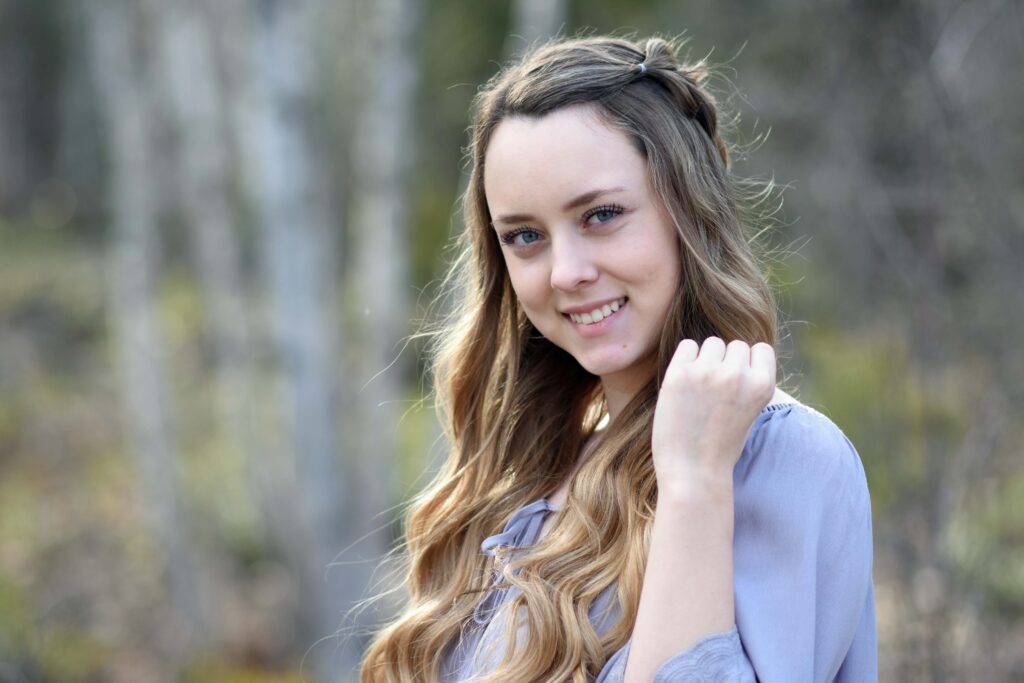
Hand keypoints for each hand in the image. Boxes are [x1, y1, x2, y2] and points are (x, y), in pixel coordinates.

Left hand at [651, 337, 776, 491]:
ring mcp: (708, 372)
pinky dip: (685, 360)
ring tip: (698, 390)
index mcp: (762, 385)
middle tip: (713, 393)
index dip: (748, 363)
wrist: (693, 473)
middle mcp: (738, 374)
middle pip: (735, 346)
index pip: (761, 349)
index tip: (737, 383)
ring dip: (705, 359)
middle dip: (725, 362)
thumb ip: (747, 382)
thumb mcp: (749, 411)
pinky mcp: (680, 374)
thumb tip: (734, 352)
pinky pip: (686, 347)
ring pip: (711, 343)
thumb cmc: (720, 446)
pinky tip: (683, 385)